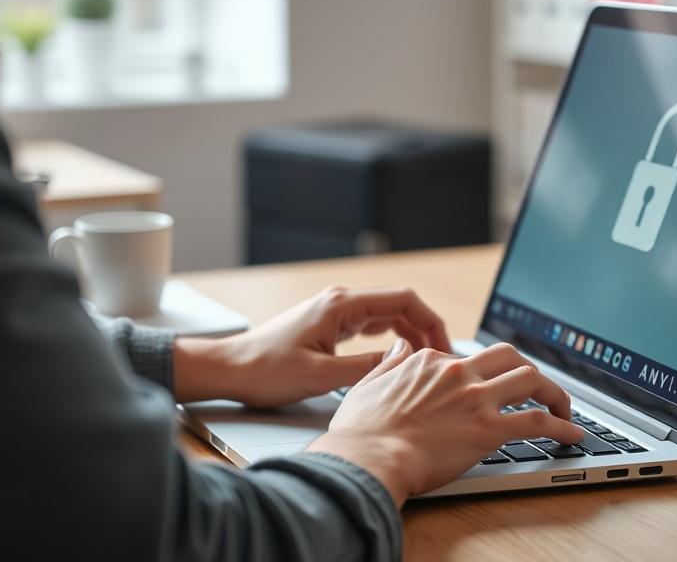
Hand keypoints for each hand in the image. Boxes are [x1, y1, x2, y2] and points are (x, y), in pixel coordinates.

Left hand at [173, 286, 450, 407]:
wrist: (230, 369)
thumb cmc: (266, 371)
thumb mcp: (321, 376)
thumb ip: (366, 368)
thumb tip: (403, 361)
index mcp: (342, 305)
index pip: (404, 299)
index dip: (432, 322)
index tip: (446, 348)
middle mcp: (340, 301)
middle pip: (399, 305)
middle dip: (425, 329)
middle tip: (442, 361)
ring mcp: (334, 311)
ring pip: (386, 315)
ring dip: (409, 335)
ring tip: (426, 363)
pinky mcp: (328, 324)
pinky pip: (369, 325)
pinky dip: (390, 338)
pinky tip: (397, 359)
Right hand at [307, 340, 583, 506]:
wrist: (369, 458)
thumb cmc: (362, 431)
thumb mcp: (369, 383)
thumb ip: (390, 362)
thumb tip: (400, 346)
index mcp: (430, 361)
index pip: (467, 359)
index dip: (480, 376)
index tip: (485, 391)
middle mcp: (458, 373)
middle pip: (509, 356)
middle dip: (528, 369)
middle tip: (536, 388)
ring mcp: (476, 399)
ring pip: (531, 379)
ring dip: (554, 392)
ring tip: (563, 408)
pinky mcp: (489, 429)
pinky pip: (538, 421)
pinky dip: (561, 425)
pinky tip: (572, 434)